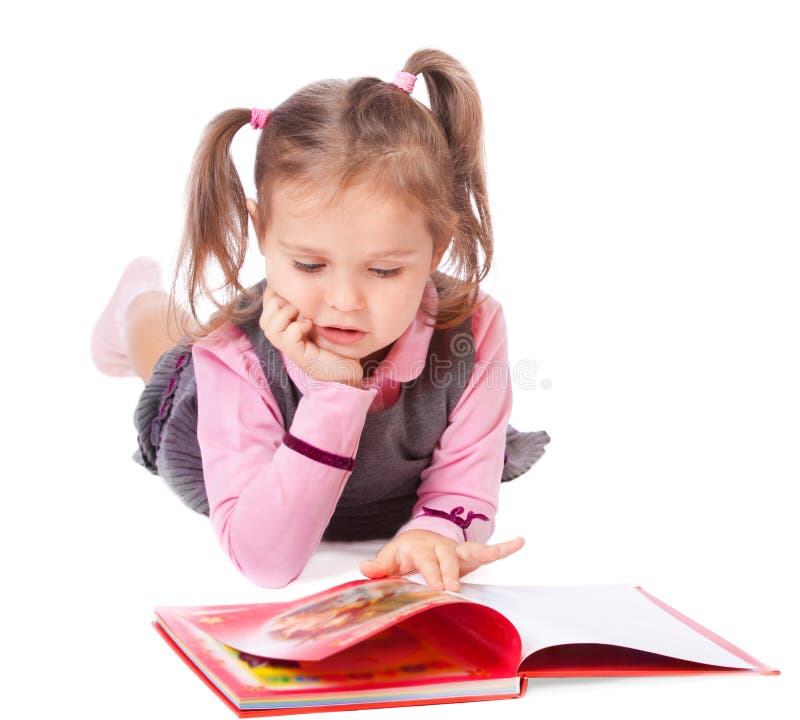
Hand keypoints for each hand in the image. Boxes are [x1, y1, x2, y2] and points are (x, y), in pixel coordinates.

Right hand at [259, 285, 363, 386]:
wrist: (351, 369)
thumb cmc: (339, 344)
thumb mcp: (322, 317)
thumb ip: (307, 303)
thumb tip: (295, 279)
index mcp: (288, 327)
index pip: (267, 307)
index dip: (273, 293)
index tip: (289, 287)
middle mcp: (286, 340)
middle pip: (264, 318)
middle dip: (277, 303)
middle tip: (298, 303)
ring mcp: (292, 350)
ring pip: (270, 328)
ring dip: (285, 315)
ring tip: (303, 315)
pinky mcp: (302, 358)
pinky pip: (288, 338)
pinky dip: (296, 327)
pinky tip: (309, 325)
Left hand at [359, 530, 524, 592]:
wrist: (420, 538)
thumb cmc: (405, 552)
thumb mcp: (390, 558)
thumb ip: (379, 567)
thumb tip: (364, 570)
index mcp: (421, 547)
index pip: (427, 561)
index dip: (432, 573)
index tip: (438, 588)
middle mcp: (441, 546)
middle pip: (449, 557)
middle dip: (452, 572)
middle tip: (453, 588)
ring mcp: (457, 550)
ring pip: (472, 550)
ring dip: (485, 553)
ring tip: (501, 551)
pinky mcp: (469, 555)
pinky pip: (488, 551)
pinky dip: (504, 547)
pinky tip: (519, 542)